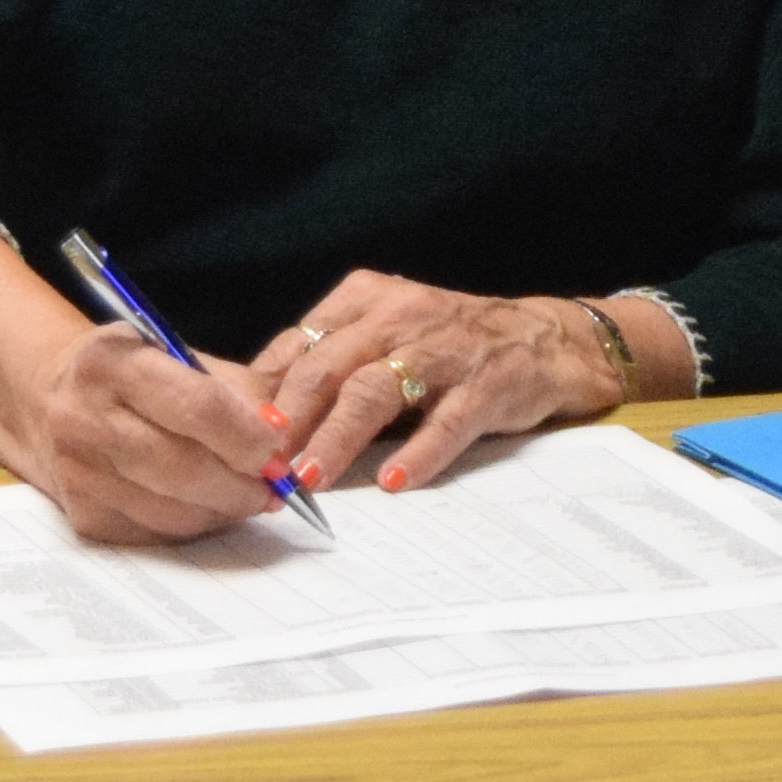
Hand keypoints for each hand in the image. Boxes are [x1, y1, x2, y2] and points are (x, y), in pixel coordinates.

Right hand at [0, 219, 295, 547]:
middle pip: (184, 468)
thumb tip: (281, 434)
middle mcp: (86, 419)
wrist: (43, 399)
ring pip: (172, 511)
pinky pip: (154, 534)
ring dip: (223, 510)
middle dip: (242, 484)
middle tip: (276, 487)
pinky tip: (207, 507)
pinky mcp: (81, 516)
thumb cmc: (126, 372)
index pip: (196, 407)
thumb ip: (232, 388)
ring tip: (248, 497)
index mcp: (113, 364)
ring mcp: (79, 473)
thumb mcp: (172, 352)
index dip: (246, 436)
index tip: (279, 450)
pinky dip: (193, 526)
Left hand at [247, 275, 646, 494]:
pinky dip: (420, 450)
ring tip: (310, 476)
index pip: (299, 346)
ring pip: (377, 389)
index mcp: (366, 300)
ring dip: (338, 436)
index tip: (231, 438)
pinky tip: (395, 480)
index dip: (262, 395)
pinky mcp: (490, 382)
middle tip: (259, 466)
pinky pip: (449, 419)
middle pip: (328, 367)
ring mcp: (447, 348)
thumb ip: (329, 364)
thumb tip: (253, 412)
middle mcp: (401, 315)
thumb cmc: (450, 346)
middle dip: (289, 420)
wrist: (550, 338)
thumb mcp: (385, 337)